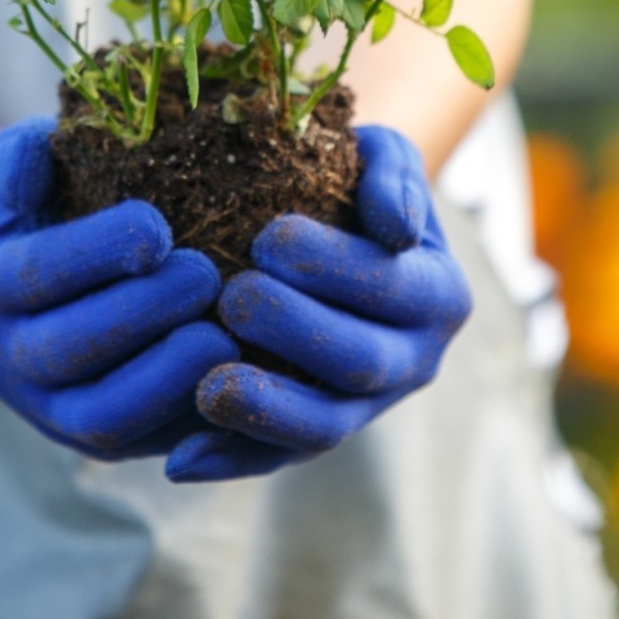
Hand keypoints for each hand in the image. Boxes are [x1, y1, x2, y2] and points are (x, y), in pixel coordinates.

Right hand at [0, 117, 236, 458]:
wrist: (59, 271)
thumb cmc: (57, 203)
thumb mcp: (31, 170)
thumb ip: (23, 154)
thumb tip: (32, 163)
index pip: (34, 274)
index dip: (94, 253)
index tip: (156, 229)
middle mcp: (3, 362)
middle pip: (66, 351)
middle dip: (139, 315)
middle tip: (205, 276)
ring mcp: (50, 415)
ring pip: (103, 418)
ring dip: (167, 378)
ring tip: (224, 336)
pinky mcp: (103, 447)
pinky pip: (148, 446)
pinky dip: (194, 418)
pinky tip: (241, 377)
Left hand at [164, 126, 472, 482]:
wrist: (331, 231)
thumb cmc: (351, 185)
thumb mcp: (383, 157)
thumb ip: (393, 175)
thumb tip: (394, 228)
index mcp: (439, 294)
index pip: (394, 287)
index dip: (335, 267)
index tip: (268, 237)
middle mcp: (414, 361)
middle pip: (362, 364)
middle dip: (297, 332)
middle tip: (233, 298)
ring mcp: (365, 409)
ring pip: (324, 427)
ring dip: (267, 411)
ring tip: (208, 387)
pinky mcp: (313, 436)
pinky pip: (275, 460)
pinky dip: (230, 461)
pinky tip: (179, 457)